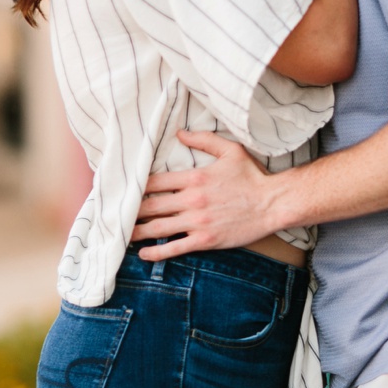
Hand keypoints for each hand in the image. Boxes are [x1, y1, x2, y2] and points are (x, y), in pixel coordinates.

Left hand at [132, 130, 279, 260]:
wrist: (273, 203)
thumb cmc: (252, 176)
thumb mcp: (230, 150)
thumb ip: (203, 140)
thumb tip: (179, 134)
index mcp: (195, 177)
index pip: (156, 182)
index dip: (136, 188)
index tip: (124, 191)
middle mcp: (192, 199)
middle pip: (151, 206)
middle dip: (130, 211)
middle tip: (115, 215)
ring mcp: (198, 221)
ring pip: (159, 228)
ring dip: (137, 232)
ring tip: (121, 236)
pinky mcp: (206, 239)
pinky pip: (176, 247)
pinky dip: (157, 252)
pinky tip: (144, 253)